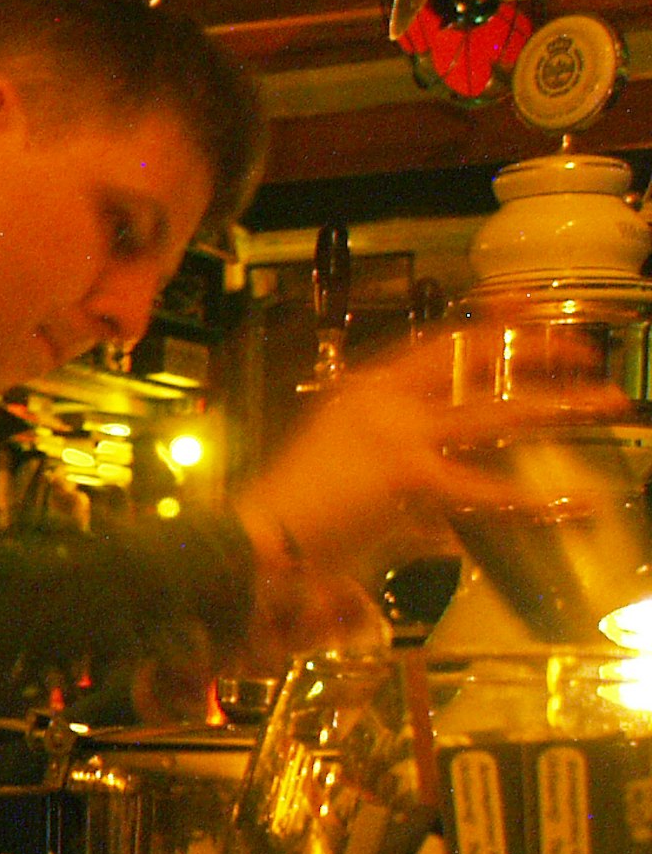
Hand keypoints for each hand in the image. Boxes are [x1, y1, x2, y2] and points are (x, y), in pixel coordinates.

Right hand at [233, 322, 632, 586]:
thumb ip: (411, 493)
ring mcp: (396, 433)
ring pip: (495, 411)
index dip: (488, 323)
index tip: (529, 309)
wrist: (249, 543)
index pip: (438, 343)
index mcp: (364, 392)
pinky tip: (576, 503)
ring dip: (557, 404)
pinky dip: (537, 501)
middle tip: (583, 350)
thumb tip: (452, 524)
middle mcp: (381, 400)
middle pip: (474, 357)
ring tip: (604, 401)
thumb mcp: (350, 483)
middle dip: (536, 350)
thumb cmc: (289, 520)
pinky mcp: (407, 475)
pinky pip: (487, 488)